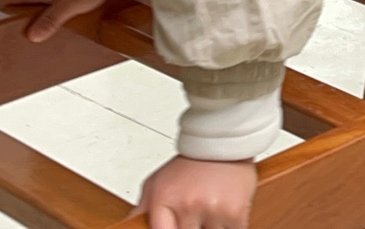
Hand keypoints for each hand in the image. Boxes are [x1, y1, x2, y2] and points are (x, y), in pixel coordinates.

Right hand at [0, 0, 113, 42]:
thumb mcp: (68, 6)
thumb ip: (50, 21)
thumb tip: (32, 36)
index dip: (3, 14)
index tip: (11, 26)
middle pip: (20, 1)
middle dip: (25, 16)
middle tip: (35, 31)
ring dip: (41, 10)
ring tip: (53, 23)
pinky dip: (51, 3)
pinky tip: (64, 11)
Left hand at [136, 156, 256, 228]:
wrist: (222, 144)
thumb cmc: (188, 165)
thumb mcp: (156, 183)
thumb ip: (142, 209)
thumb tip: (129, 226)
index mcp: (165, 198)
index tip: (172, 225)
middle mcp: (188, 204)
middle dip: (188, 227)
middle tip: (191, 216)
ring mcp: (213, 209)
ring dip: (208, 228)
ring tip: (207, 214)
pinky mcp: (235, 213)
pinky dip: (226, 227)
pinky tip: (221, 215)